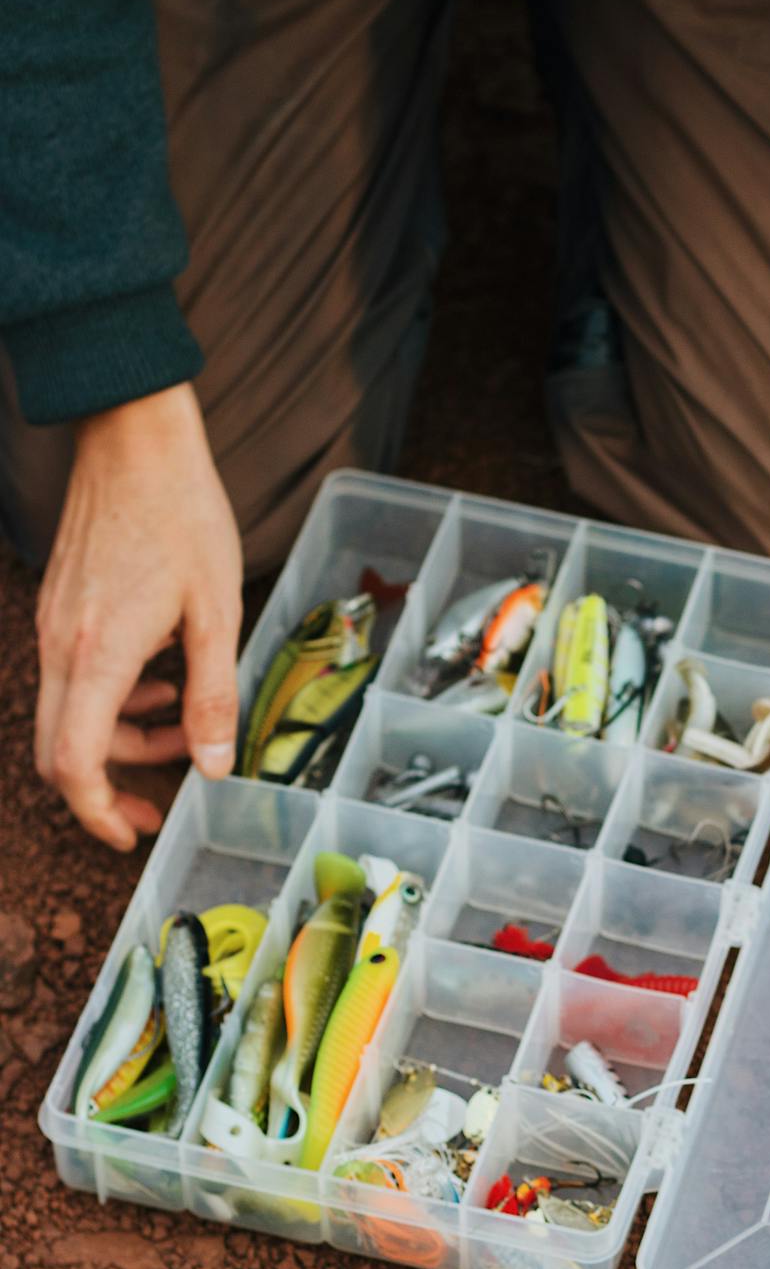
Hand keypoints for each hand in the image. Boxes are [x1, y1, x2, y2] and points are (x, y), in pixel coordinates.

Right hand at [34, 383, 241, 849]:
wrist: (133, 434)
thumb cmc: (181, 512)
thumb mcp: (217, 611)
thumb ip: (214, 694)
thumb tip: (213, 765)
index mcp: (98, 654)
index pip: (73, 763)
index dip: (97, 813)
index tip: (132, 834)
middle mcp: (60, 645)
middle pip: (58, 751)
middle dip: (108, 788)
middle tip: (158, 803)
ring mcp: (53, 624)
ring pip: (68, 715)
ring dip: (122, 736)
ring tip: (182, 725)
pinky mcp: (60, 607)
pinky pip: (71, 677)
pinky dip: (113, 697)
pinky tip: (161, 680)